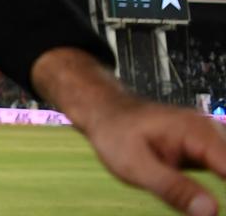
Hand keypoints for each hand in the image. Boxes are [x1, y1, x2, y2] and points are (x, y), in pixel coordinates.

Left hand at [80, 93, 225, 215]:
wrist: (104, 113)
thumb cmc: (115, 133)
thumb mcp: (136, 165)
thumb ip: (173, 188)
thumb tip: (211, 211)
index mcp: (197, 132)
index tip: (218, 209)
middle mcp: (209, 132)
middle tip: (210, 210)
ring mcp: (208, 139)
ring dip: (224, 188)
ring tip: (189, 194)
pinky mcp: (203, 150)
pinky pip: (222, 167)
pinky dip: (221, 179)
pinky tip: (202, 198)